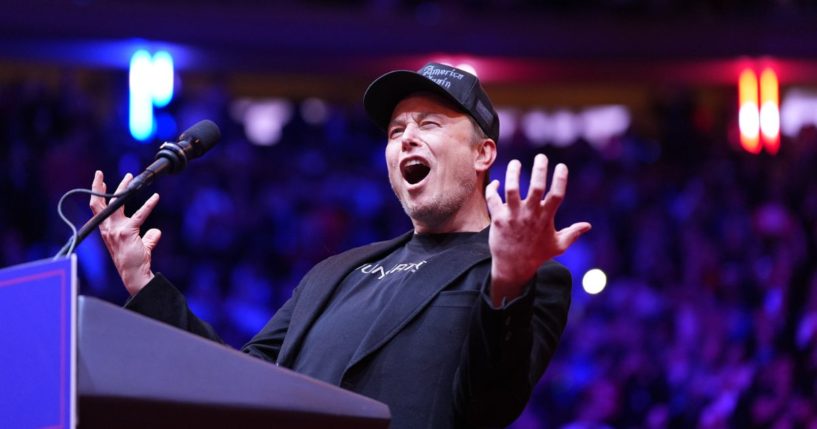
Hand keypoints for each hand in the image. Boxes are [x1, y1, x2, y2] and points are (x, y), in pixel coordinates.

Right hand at [89, 171, 161, 295]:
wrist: (134, 274)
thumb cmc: (135, 261)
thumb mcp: (140, 245)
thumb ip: (147, 237)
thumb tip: (156, 232)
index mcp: (107, 230)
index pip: (97, 209)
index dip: (96, 194)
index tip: (98, 180)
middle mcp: (108, 229)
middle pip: (100, 203)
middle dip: (98, 187)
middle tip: (100, 173)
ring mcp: (116, 230)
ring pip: (117, 204)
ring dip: (124, 189)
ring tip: (130, 177)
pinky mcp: (127, 232)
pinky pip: (139, 214)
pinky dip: (148, 204)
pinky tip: (155, 197)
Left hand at [486, 154, 590, 305]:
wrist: (513, 267)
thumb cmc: (537, 255)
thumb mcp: (558, 245)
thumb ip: (572, 233)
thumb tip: (588, 226)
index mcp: (546, 218)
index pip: (557, 194)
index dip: (560, 179)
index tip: (561, 166)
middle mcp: (530, 214)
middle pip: (535, 187)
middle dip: (539, 169)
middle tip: (541, 157)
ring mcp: (513, 215)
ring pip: (512, 188)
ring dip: (513, 173)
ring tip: (515, 163)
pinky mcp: (498, 219)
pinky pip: (493, 199)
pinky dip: (493, 189)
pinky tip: (497, 183)